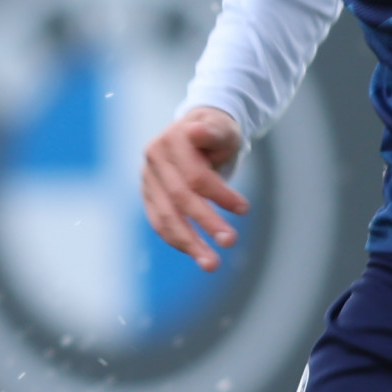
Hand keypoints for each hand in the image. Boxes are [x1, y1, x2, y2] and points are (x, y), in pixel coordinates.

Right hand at [140, 106, 249, 269]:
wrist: (197, 132)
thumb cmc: (216, 133)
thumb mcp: (222, 128)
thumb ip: (213, 131)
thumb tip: (196, 132)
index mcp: (171, 140)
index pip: (194, 175)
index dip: (219, 194)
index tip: (244, 209)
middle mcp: (154, 159)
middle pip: (179, 198)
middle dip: (206, 222)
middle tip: (230, 242)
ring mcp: (147, 178)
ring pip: (165, 217)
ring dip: (189, 243)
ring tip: (211, 264)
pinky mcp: (148, 196)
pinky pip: (160, 224)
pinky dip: (178, 241)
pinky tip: (198, 254)